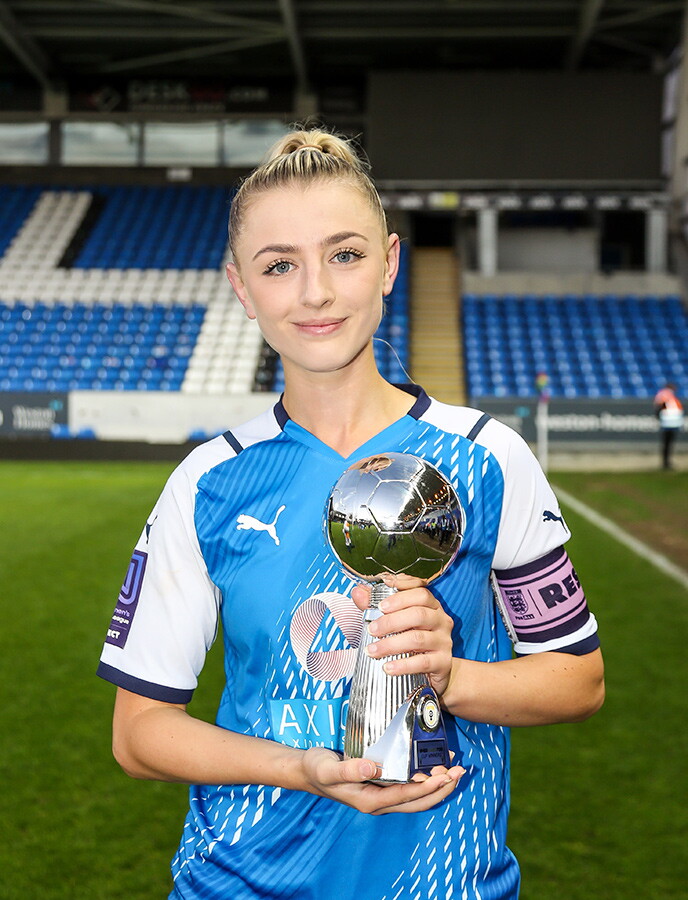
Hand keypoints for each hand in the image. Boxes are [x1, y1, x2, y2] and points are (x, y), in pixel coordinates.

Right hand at [300, 747, 463, 814]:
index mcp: (370, 800)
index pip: (407, 795)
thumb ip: (348, 769)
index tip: (447, 775)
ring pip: (416, 795)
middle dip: (441, 788)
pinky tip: (431, 764)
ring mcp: (380, 795)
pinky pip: (408, 786)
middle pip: (418, 800)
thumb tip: (372, 768)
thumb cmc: (317, 768)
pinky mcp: (380, 786)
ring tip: (453, 767)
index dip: (429, 786)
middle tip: (460, 770)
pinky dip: (424, 778)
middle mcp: (379, 802)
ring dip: (437, 784)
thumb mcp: (328, 768)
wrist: (306, 771)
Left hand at [351, 574, 454, 696]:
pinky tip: (387, 667)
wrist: (434, 671)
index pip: (421, 592)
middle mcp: (440, 620)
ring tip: (372, 651)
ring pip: (417, 638)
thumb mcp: (395, 620)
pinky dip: (403, 665)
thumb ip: (375, 604)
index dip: (400, 596)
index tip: (380, 604)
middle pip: (418, 614)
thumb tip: (357, 591)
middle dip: (390, 621)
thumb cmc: (412, 640)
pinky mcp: (443, 662)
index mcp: (431, 605)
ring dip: (391, 644)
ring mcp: (443, 641)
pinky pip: (423, 662)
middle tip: (371, 629)